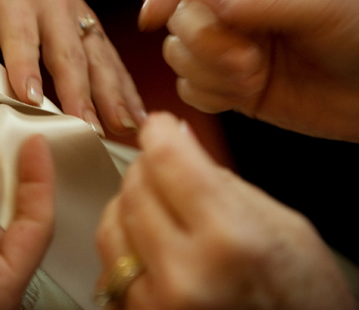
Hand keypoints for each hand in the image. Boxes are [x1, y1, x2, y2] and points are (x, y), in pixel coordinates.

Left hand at [0, 0, 144, 134]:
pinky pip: (109, 58)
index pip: (21, 31)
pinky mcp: (87, 24)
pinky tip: (134, 117)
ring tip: (125, 129)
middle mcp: (53, 4)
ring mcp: (75, 15)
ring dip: (113, 94)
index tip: (30, 97)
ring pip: (98, 58)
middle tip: (87, 128)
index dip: (25, 63)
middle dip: (80, 92)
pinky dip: (125, 87)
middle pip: (69, 52)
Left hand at [95, 112, 355, 309]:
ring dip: (132, 204)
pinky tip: (156, 242)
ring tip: (165, 208)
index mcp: (230, 240)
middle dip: (149, 167)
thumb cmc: (305, 298)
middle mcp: (186, 274)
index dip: (159, 132)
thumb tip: (177, 138)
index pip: (166, 159)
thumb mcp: (285, 227)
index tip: (160, 126)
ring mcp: (156, 302)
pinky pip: (112, 262)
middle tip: (170, 168)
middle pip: (134, 187)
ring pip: (112, 222)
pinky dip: (128, 242)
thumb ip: (222, 180)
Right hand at [139, 0, 358, 140]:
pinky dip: (213, 95)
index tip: (155, 12)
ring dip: (212, 72)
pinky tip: (247, 91)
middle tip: (246, 57)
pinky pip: (187, 88)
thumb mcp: (319, 5)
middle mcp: (228, 2)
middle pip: (177, 14)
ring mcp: (222, 43)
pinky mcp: (221, 81)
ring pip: (176, 53)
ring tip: (255, 74)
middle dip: (205, 42)